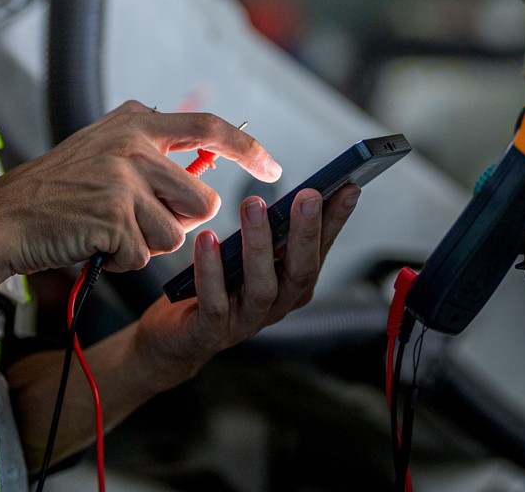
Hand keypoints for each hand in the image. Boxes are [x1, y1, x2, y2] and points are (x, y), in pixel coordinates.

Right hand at [0, 100, 281, 275]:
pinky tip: (92, 245)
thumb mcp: (105, 151)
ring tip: (107, 232)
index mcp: (136, 121)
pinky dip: (121, 261)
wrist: (2, 219)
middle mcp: (134, 142)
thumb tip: (206, 177)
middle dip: (180, 225)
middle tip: (137, 225)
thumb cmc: (56, 192)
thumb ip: (152, 155)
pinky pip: (143, 256)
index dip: (248, 149)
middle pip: (202, 201)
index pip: (210, 128)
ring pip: (176, 234)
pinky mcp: (113, 216)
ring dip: (146, 246)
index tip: (275, 168)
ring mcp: (124, 179)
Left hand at [131, 183, 362, 387]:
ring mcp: (247, 322)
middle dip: (307, 232)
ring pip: (262, 287)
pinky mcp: (211, 334)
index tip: (350, 187)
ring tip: (252, 204)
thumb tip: (296, 190)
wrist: (174, 337)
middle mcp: (278, 305)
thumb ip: (272, 232)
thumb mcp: (249, 255)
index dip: (336, 220)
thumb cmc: (217, 284)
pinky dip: (211, 271)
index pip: (321, 249)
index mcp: (292, 284)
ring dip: (259, 245)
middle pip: (301, 271)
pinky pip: (215, 303)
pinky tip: (207, 239)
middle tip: (308, 195)